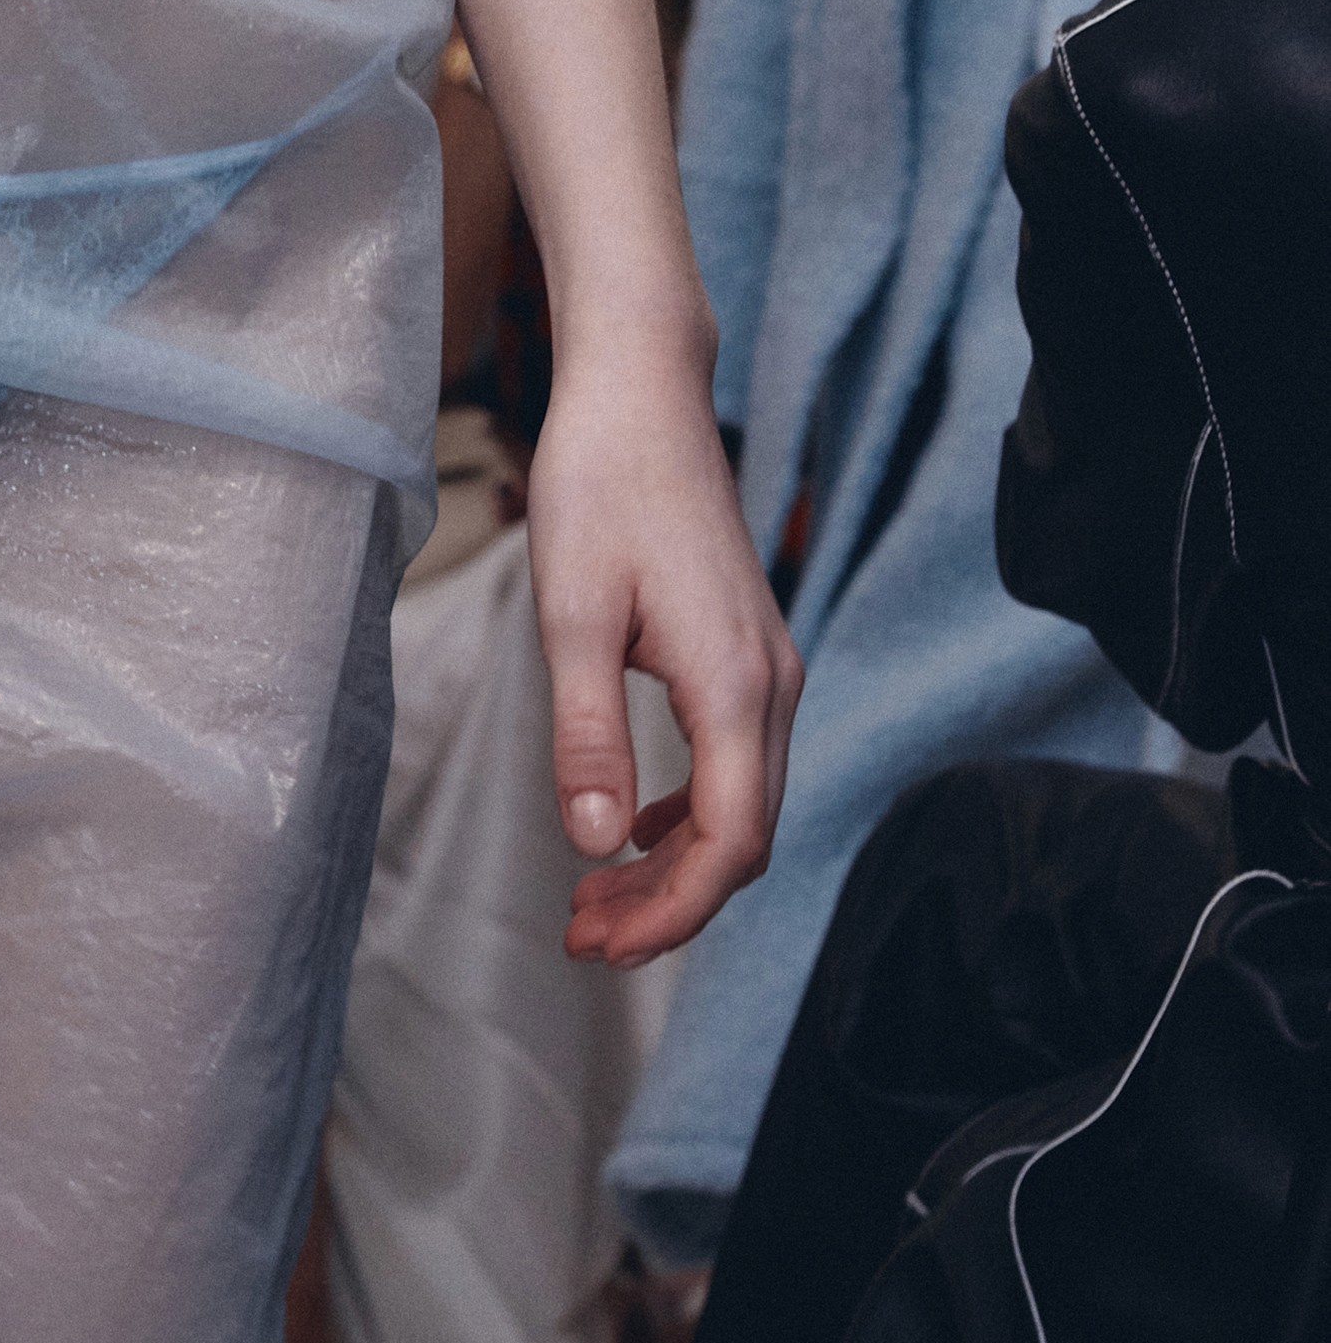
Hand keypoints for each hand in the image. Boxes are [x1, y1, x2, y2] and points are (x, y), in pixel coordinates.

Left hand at [524, 348, 800, 968]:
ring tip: (593, 900)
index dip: (672, 912)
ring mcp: (767, 667)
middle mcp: (772, 684)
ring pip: (741, 804)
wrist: (641, 397)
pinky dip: (685, 812)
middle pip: (742, 838)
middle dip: (667, 904)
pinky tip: (630, 827)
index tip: (601, 945)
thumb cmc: (599, 487)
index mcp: (735, 685)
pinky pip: (735, 762)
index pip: (730, 843)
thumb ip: (586, 732)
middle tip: (581, 938)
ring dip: (674, 864)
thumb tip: (593, 843)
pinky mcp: (746, 651)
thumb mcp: (571, 613)